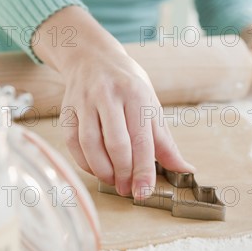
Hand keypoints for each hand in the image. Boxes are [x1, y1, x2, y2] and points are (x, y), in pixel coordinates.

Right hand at [32, 6, 193, 198]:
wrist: (92, 58)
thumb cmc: (126, 84)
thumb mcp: (150, 104)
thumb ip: (164, 140)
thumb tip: (184, 169)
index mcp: (135, 93)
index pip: (142, 139)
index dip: (143, 170)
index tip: (144, 192)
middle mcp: (108, 95)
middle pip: (116, 143)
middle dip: (123, 173)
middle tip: (128, 189)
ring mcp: (85, 101)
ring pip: (90, 144)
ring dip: (102, 170)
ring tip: (113, 180)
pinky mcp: (67, 109)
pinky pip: (73, 143)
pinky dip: (84, 162)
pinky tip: (96, 168)